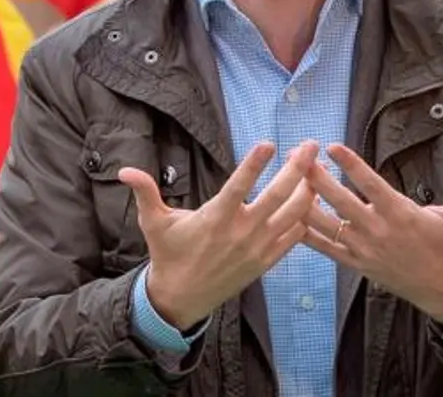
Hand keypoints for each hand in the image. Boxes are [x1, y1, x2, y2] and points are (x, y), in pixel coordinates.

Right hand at [118, 140, 319, 329]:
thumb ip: (145, 193)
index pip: (238, 186)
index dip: (253, 165)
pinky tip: (312, 202)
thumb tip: (125, 171)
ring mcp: (257, 248)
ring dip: (307, 190)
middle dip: (298, 168)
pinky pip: (293, 238)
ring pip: (293, 216)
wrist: (181, 299)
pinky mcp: (265, 262)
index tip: (268, 143)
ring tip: (317, 169)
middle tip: (310, 145)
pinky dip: (305, 219)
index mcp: (215, 218)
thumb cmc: (168, 255)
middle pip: (277, 196)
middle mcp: (241, 232)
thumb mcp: (154, 222)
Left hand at [302, 143, 442, 323]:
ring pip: (328, 225)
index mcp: (401, 213)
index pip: (371, 184)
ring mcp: (365, 249)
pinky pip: (327, 249)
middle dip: (316, 178)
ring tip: (290, 183)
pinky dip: (308, 235)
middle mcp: (379, 231)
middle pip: (340, 201)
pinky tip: (290, 220)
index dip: (351, 164)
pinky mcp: (359, 265)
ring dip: (306, 204)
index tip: (332, 146)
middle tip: (297, 157)